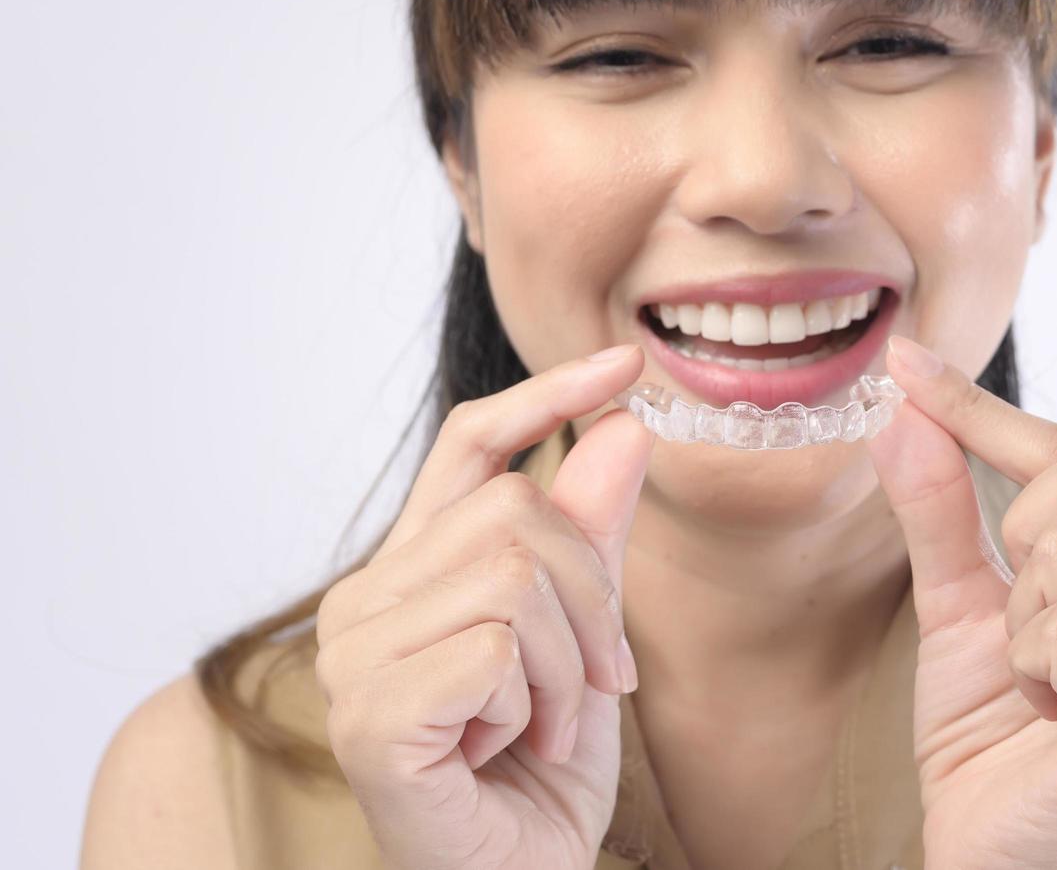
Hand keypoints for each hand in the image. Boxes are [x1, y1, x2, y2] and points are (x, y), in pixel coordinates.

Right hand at [312, 346, 652, 869]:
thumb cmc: (538, 770)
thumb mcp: (585, 640)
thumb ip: (594, 539)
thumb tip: (624, 428)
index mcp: (410, 570)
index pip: (470, 446)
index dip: (545, 395)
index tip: (624, 364)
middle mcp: (364, 599)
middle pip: (518, 508)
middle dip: (594, 597)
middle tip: (597, 681)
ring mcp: (355, 656)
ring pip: (517, 574)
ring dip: (571, 664)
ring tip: (547, 724)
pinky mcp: (370, 714)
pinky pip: (499, 649)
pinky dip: (541, 705)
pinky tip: (510, 752)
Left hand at [866, 337, 1056, 869]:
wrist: (989, 851)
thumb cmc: (988, 732)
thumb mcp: (956, 604)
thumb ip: (937, 508)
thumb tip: (902, 409)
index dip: (984, 409)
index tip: (905, 365)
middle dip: (1020, 529)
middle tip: (1015, 610)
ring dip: (1015, 614)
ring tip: (1030, 675)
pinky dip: (1024, 661)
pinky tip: (1039, 706)